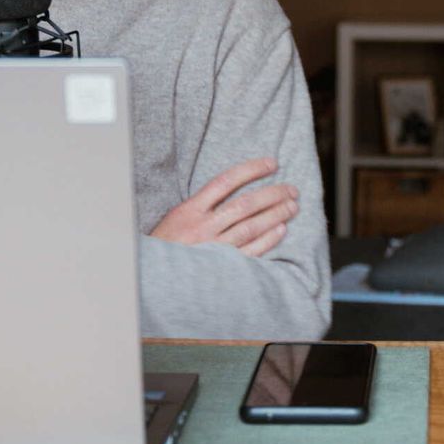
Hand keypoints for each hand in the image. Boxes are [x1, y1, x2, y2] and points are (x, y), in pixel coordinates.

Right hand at [150, 157, 298, 257]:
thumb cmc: (165, 246)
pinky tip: (281, 230)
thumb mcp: (176, 218)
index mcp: (189, 210)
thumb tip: (234, 188)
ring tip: (292, 206)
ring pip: (251, 226)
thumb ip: (201, 205)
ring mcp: (213, 248)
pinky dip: (268, 239)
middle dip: (272, 194)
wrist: (151, 280)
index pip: (225, 181)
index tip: (272, 163)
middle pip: (245, 204)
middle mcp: (202, 227)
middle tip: (291, 189)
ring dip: (275, 214)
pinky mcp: (221, 269)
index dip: (251, 170)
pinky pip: (250, 252)